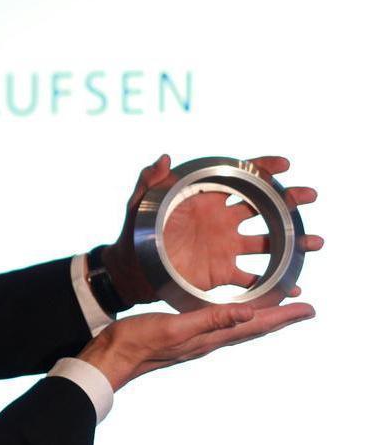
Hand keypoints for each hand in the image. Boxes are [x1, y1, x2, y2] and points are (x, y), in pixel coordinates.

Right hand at [77, 301, 315, 390]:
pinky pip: (220, 324)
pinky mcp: (184, 334)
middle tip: (304, 308)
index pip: (256, 324)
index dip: (283, 316)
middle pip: (254, 327)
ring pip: (239, 326)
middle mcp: (209, 340)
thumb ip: (211, 319)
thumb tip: (250, 313)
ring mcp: (197, 339)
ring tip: (277, 309)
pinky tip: (229, 313)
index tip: (309, 308)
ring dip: (261, 317)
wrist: (112, 355)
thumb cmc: (139, 340)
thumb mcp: (176, 326)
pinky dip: (235, 316)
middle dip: (280, 317)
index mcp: (211, 337)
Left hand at [103, 154, 323, 305]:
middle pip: (264, 206)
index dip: (262, 168)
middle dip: (290, 199)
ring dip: (294, 241)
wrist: (131, 268)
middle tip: (309, 195)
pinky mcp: (222, 273)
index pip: (238, 178)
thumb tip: (162, 157)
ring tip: (314, 241)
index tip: (284, 164)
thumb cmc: (133, 231)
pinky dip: (274, 283)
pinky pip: (254, 278)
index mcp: (206, 199)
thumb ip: (149, 180)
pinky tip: (293, 286)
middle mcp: (222, 221)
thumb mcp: (138, 203)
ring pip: (269, 242)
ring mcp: (226, 247)